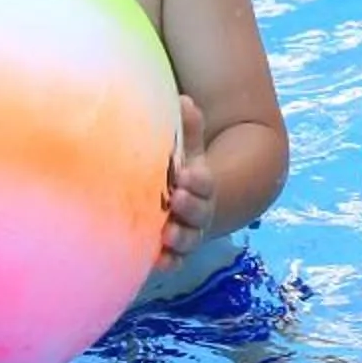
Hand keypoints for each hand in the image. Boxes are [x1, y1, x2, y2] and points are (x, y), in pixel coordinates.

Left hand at [157, 97, 214, 268]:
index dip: (198, 180)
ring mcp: (186, 232)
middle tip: (175, 198)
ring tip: (166, 234)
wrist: (182, 200)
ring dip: (180, 238)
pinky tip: (156, 260)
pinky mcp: (172, 251)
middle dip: (190, 207)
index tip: (185, 174)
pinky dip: (168, 261)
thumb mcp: (184, 148)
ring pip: (189, 239)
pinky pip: (174, 260)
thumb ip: (186, 127)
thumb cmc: (178, 169)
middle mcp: (197, 211)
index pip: (205, 182)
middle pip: (200, 212)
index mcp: (200, 183)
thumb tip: (183, 101)